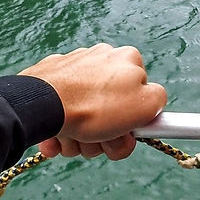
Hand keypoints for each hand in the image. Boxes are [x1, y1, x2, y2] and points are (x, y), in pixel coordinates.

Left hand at [20, 44, 166, 160]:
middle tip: (96, 142)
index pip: (141, 99)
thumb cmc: (95, 107)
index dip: (133, 126)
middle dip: (105, 135)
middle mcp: (101, 58)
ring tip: (73, 139)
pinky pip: (63, 110)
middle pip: (113, 110)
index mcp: (129, 59)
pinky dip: (62, 128)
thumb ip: (159, 101)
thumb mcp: (146, 106)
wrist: (40, 106)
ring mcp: (73, 67)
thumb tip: (153, 104)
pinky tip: (57, 137)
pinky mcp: (49, 78)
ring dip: (82, 137)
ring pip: (87, 114)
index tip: (123, 136)